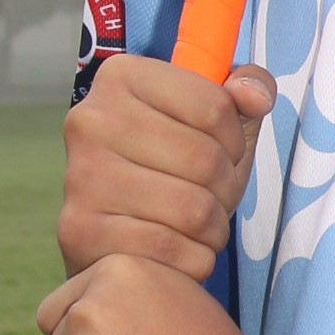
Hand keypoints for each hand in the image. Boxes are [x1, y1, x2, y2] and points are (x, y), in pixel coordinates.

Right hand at [57, 53, 275, 279]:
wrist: (116, 234)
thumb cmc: (171, 169)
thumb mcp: (215, 120)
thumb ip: (247, 89)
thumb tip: (255, 97)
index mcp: (121, 76)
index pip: (214, 107)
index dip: (235, 140)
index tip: (223, 152)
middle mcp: (90, 119)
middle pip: (205, 159)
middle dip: (227, 188)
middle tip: (215, 197)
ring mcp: (80, 175)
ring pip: (192, 209)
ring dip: (213, 228)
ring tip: (200, 225)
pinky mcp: (79, 229)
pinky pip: (168, 249)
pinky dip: (192, 258)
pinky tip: (179, 250)